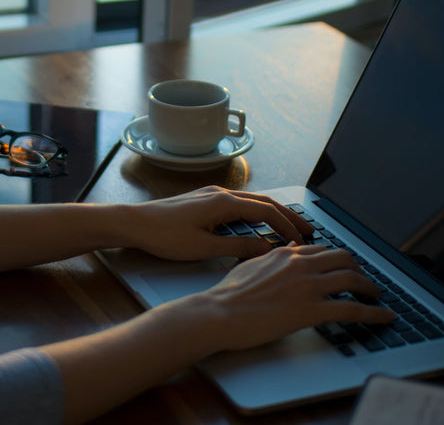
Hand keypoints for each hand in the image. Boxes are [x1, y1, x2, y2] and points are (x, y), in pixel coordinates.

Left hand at [121, 186, 313, 260]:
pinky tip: (259, 224)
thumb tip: (266, 249)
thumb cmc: (164, 236)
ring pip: (252, 201)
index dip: (288, 226)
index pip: (267, 212)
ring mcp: (212, 195)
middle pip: (265, 202)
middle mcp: (221, 193)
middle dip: (289, 215)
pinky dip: (257, 212)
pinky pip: (239, 203)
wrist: (134, 222)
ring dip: (273, 213)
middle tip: (309, 230)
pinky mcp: (204, 200)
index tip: (302, 242)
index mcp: (224, 203)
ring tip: (290, 227)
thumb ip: (237, 248)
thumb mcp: (203, 248)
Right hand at [190, 245, 394, 352]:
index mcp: (286, 254)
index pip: (322, 250)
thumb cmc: (228, 295)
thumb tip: (286, 250)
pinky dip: (374, 313)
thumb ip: (271, 257)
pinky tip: (385, 317)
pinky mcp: (313, 310)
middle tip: (364, 281)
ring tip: (377, 297)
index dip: (338, 259)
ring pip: (353, 279)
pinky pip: (353, 309)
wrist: (220, 313)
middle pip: (344, 259)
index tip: (344, 267)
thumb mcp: (250, 265)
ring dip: (371, 288)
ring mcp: (309, 286)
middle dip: (359, 269)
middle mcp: (301, 265)